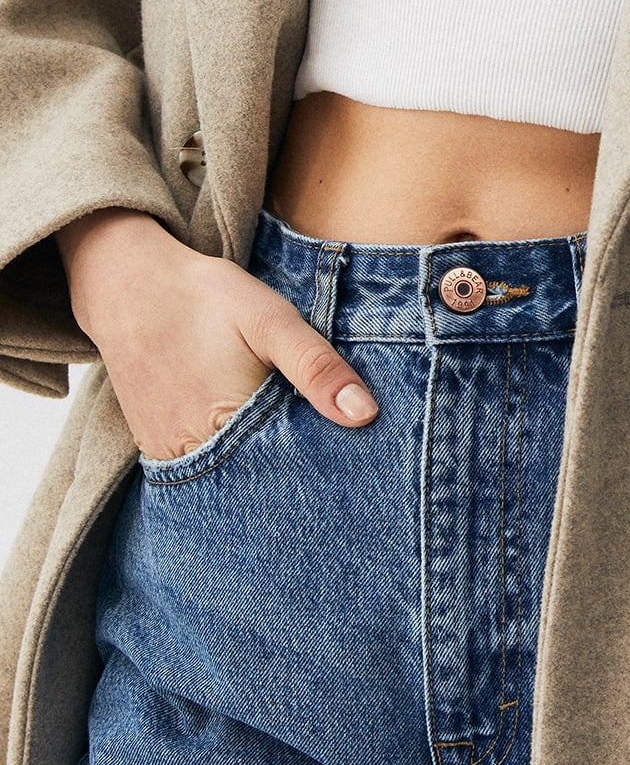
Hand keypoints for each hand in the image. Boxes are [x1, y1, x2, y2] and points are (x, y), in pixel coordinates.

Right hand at [57, 208, 377, 462]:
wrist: (129, 285)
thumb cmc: (208, 298)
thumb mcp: (271, 321)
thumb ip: (316, 368)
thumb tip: (366, 414)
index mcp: (231, 426)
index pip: (294, 469)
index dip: (327, 463)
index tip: (354, 457)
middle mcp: (196, 455)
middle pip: (261, 480)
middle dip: (296, 471)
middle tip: (332, 457)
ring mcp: (171, 456)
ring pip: (232, 478)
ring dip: (261, 468)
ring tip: (291, 445)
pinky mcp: (156, 448)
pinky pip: (203, 469)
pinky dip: (230, 460)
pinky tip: (250, 438)